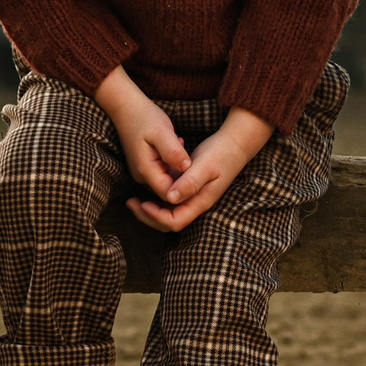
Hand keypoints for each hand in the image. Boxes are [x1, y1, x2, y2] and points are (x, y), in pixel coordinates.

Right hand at [93, 66, 187, 197]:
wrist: (126, 107)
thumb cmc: (144, 117)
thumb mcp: (162, 132)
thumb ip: (173, 152)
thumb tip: (187, 169)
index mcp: (146, 170)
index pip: (169, 194)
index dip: (185, 189)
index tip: (198, 173)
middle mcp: (142, 176)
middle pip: (169, 190)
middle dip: (184, 179)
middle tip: (193, 156)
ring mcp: (143, 171)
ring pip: (167, 181)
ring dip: (180, 169)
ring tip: (182, 146)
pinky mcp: (146, 165)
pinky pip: (164, 172)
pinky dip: (174, 163)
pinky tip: (178, 146)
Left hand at [127, 108, 272, 233]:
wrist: (235, 143)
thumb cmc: (220, 153)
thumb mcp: (205, 166)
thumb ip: (189, 182)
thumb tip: (170, 198)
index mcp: (200, 202)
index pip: (175, 221)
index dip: (156, 216)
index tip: (142, 202)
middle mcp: (196, 203)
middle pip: (169, 222)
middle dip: (148, 216)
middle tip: (131, 203)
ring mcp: (194, 197)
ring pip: (169, 212)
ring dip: (150, 208)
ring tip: (134, 198)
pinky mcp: (191, 188)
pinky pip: (171, 200)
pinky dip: (158, 196)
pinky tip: (149, 184)